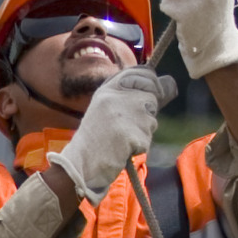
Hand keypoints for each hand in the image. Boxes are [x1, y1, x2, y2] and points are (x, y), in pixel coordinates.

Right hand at [49, 67, 165, 196]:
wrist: (81, 164)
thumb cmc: (92, 140)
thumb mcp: (100, 109)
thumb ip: (120, 97)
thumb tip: (152, 90)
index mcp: (107, 91)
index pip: (138, 73)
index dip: (150, 79)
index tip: (155, 89)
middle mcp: (118, 98)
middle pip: (150, 97)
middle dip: (147, 111)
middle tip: (132, 125)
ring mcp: (128, 114)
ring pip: (152, 120)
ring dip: (143, 132)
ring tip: (122, 140)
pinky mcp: (135, 133)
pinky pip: (148, 138)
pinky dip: (139, 146)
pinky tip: (124, 149)